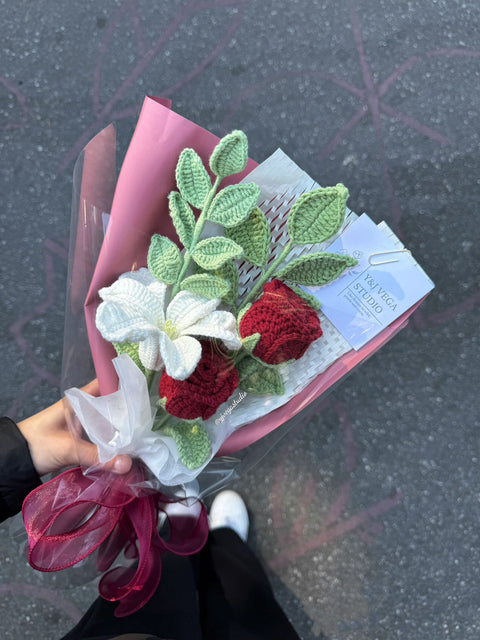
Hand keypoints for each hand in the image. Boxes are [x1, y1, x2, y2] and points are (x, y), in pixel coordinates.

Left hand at [18, 380, 132, 476]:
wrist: (14, 461)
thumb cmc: (37, 445)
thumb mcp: (68, 449)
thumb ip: (98, 457)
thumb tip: (128, 464)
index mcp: (78, 400)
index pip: (106, 383)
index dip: (124, 385)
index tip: (143, 393)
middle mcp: (82, 408)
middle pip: (111, 403)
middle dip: (128, 410)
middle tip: (148, 418)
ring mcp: (82, 423)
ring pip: (107, 420)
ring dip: (121, 427)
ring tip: (142, 433)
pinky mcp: (80, 437)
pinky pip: (102, 434)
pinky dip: (113, 439)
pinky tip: (125, 446)